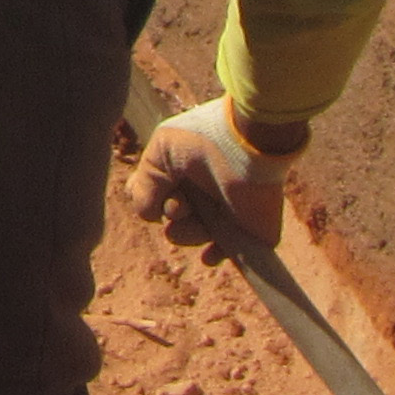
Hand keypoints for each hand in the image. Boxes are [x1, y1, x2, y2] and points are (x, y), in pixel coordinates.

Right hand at [127, 99, 301, 254]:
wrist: (250, 143)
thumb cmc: (204, 139)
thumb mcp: (160, 152)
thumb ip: (144, 186)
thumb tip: (150, 217)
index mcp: (182, 169)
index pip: (155, 192)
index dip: (150, 198)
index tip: (159, 192)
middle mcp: (202, 190)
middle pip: (170, 218)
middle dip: (171, 215)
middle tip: (182, 205)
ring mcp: (224, 211)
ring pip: (190, 235)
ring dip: (187, 233)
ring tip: (200, 220)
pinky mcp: (247, 229)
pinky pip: (227, 252)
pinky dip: (215, 255)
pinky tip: (209, 255)